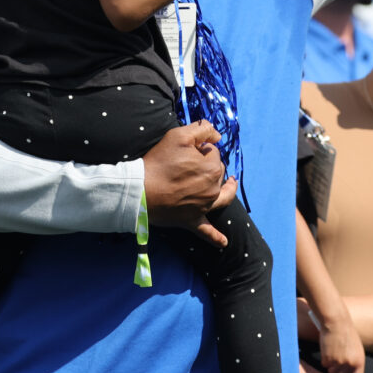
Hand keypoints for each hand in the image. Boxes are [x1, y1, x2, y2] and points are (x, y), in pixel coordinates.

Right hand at [143, 120, 236, 246]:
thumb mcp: (179, 135)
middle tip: (190, 162)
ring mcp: (204, 206)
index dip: (201, 147)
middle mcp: (213, 189)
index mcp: (212, 168)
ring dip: (228, 191)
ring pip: (221, 197)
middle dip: (209, 164)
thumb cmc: (159, 161)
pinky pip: (207, 232)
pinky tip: (224, 243)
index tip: (187, 149)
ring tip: (231, 184)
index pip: (212, 152)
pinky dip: (216, 238)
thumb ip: (202, 129)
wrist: (140, 189)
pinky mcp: (192, 220)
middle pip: (217, 172)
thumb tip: (217, 136)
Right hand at [318, 312, 364, 372]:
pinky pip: (325, 365)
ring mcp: (338, 362)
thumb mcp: (356, 348)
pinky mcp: (327, 359)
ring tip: (333, 351)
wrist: (336, 321)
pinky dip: (325, 359)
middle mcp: (349, 364)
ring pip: (332, 372)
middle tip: (337, 362)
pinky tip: (328, 349)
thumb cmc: (346, 332)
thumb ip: (354, 362)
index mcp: (359, 361)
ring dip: (331, 365)